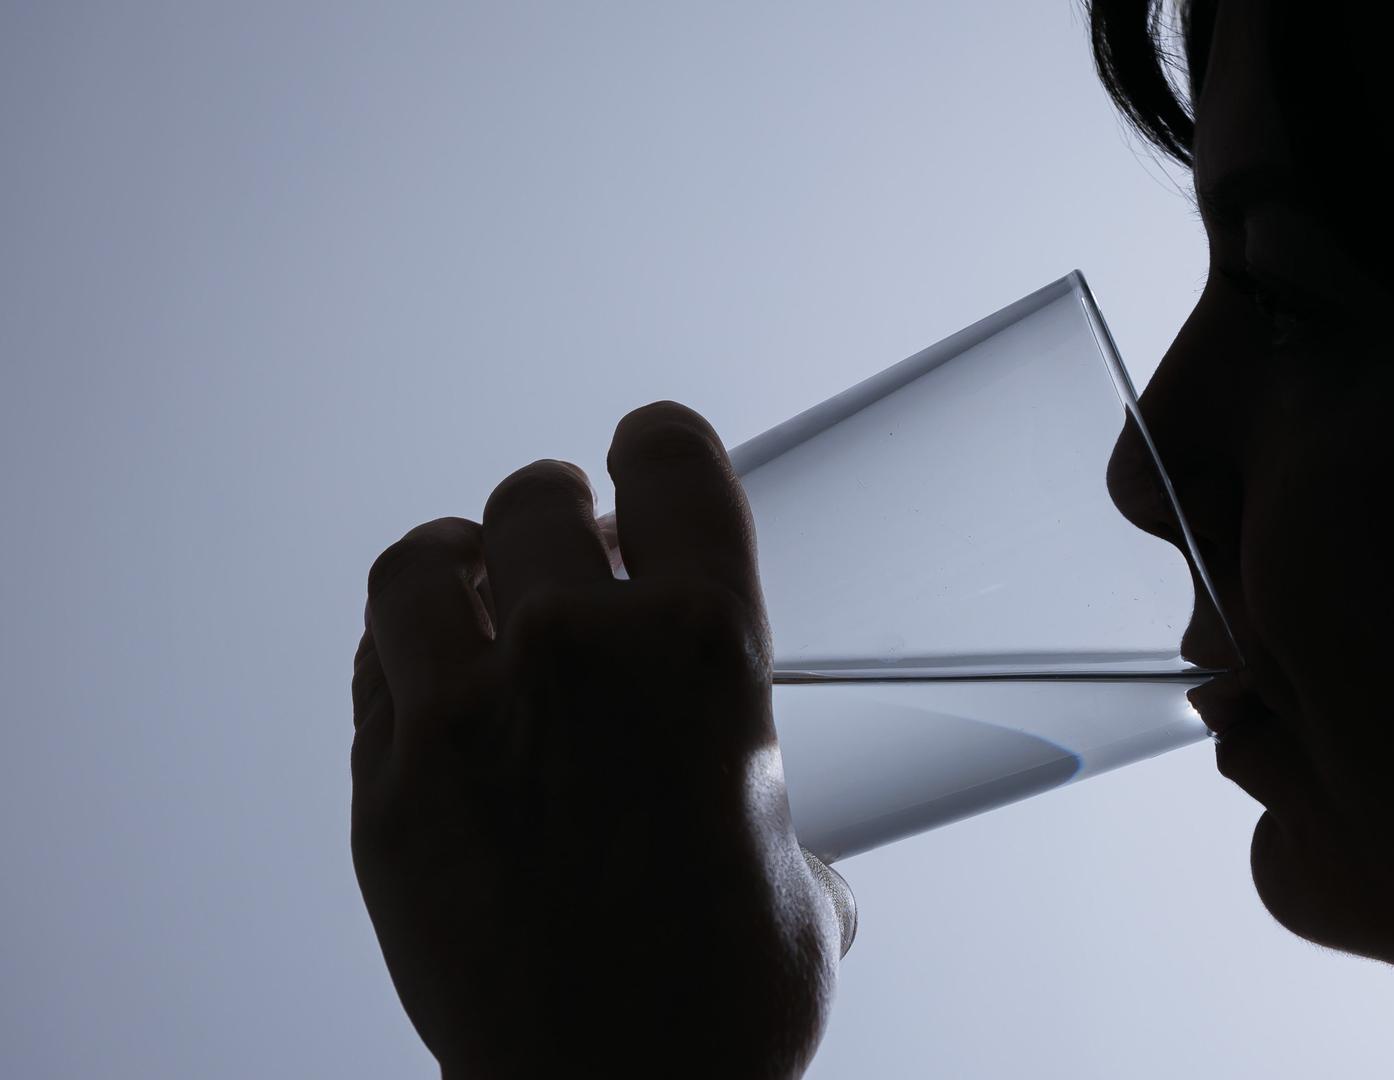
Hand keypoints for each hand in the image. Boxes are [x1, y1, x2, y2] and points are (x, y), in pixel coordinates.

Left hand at [350, 402, 852, 1078]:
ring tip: (481, 595)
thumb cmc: (722, 1003)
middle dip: (564, 525)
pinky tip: (439, 687)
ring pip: (425, 559)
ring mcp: (461, 713)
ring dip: (463, 567)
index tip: (645, 465)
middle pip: (537, 494)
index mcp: (704, 648)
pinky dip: (406, 654)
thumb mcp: (802, 873)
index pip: (665, 454)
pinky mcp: (382, 783)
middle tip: (573, 564)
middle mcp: (576, 653)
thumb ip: (768, 795)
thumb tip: (764, 819)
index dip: (657, 451)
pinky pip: (373, 661)